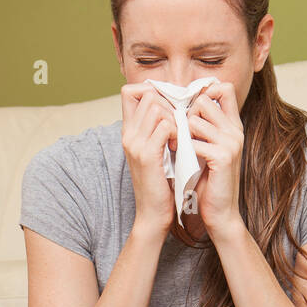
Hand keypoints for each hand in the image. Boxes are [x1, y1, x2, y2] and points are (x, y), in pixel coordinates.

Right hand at [120, 83, 176, 238]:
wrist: (153, 215)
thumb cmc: (160, 184)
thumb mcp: (156, 152)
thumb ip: (158, 130)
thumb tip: (174, 108)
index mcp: (129, 132)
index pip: (130, 91)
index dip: (152, 92)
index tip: (169, 108)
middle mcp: (128, 134)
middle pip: (148, 95)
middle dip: (170, 105)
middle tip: (179, 126)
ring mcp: (135, 143)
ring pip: (157, 107)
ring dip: (174, 119)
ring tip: (178, 138)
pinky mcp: (146, 154)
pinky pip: (165, 125)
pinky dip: (176, 132)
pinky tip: (178, 147)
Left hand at [185, 80, 244, 238]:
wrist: (220, 213)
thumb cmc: (209, 182)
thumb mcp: (207, 148)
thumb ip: (202, 128)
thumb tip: (184, 106)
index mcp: (233, 125)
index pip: (224, 88)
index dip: (204, 92)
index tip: (188, 108)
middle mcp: (235, 130)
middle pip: (204, 99)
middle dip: (186, 114)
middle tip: (180, 134)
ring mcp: (231, 143)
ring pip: (195, 119)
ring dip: (181, 133)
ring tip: (178, 148)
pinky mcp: (223, 157)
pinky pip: (194, 141)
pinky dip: (183, 150)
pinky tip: (180, 160)